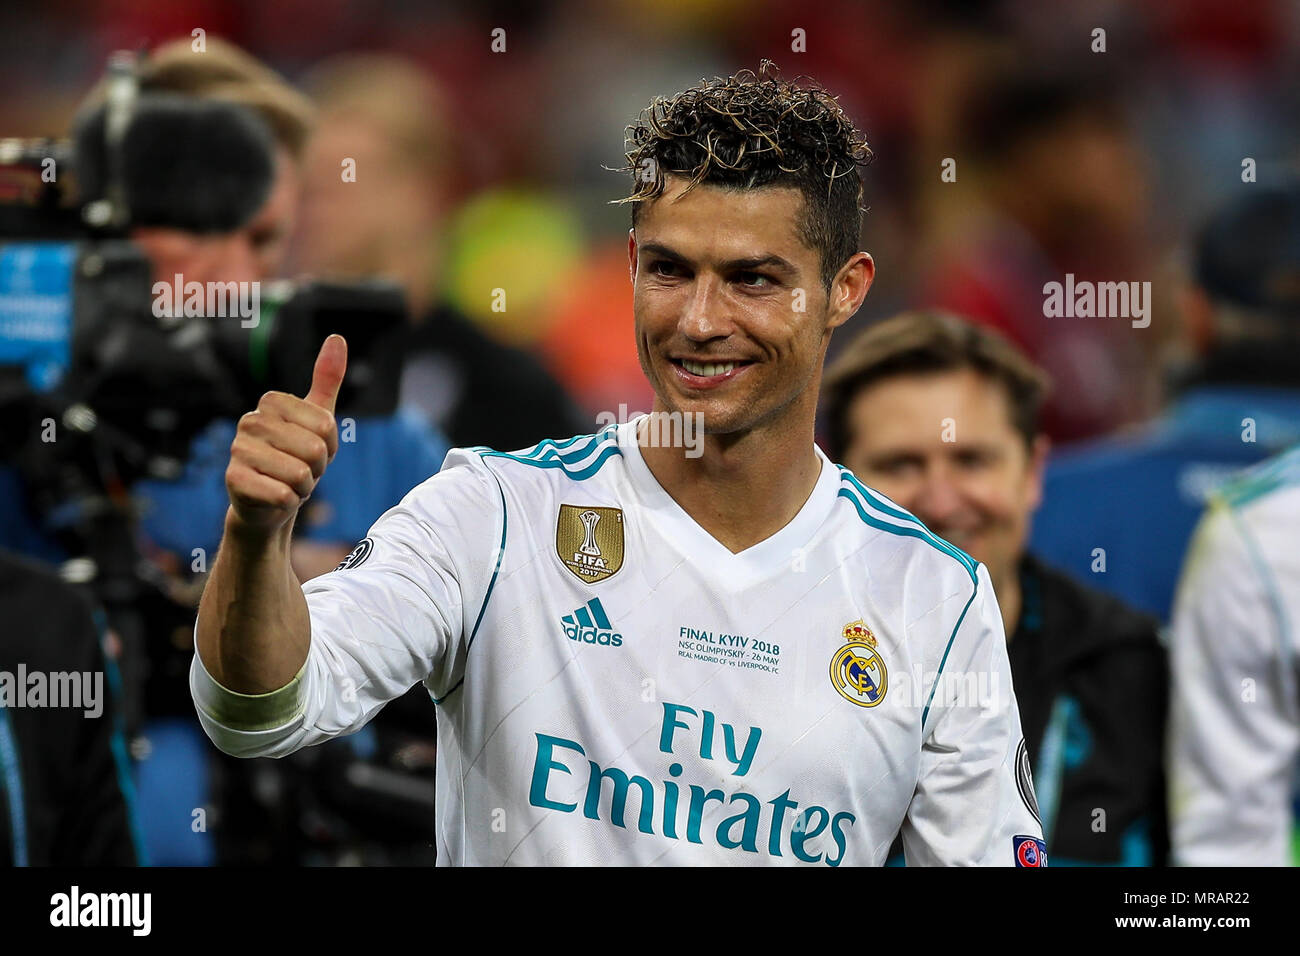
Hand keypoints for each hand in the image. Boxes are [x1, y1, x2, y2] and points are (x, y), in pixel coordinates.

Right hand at [225, 334, 346, 535]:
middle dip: (317, 468)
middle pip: (314, 449)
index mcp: (271, 401)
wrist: (270, 501)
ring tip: (289, 483)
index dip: (329, 446)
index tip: (314, 449)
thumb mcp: (317, 419)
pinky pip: (282, 494)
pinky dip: (289, 502)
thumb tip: (337, 338)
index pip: (326, 426)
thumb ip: (326, 379)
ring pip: (299, 474)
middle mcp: (250, 420)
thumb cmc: (296, 456)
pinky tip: (276, 497)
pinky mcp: (233, 479)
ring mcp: (237, 449)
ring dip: (304, 487)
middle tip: (302, 470)